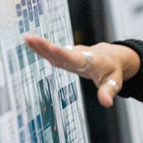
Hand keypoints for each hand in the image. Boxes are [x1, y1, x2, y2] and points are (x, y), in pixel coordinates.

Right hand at [23, 35, 138, 106]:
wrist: (112, 57)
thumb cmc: (112, 71)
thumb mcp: (114, 82)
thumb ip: (108, 92)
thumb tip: (106, 103)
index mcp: (92, 61)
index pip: (77, 59)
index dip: (65, 54)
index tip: (53, 48)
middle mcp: (80, 55)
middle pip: (63, 52)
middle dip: (48, 47)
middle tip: (33, 39)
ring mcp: (72, 55)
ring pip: (56, 51)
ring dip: (41, 45)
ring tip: (27, 38)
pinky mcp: (66, 56)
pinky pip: (53, 52)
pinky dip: (42, 48)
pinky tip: (29, 42)